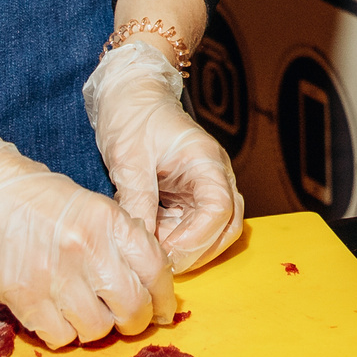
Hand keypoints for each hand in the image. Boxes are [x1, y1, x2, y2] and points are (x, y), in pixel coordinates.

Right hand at [0, 116, 174, 346]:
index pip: (156, 270)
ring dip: (95, 329)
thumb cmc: (33, 196)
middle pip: (132, 307)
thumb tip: (147, 279)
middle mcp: (87, 249)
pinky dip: (63, 334)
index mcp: (109, 220)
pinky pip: (59, 336)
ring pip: (97, 329)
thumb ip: (119, 238)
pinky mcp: (24, 297)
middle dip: (134, 321)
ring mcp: (55, 276)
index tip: (163, 311)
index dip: (164, 298)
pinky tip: (57, 317)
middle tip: (125, 320)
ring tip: (85, 314)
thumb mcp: (90, 205)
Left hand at [84, 42, 244, 274]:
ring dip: (187, 248)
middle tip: (160, 263)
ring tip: (151, 251)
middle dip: (197, 251)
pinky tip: (149, 240)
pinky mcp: (189, 196)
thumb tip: (140, 241)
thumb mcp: (129, 157)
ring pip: (213, 231)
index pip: (220, 209)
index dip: (196, 239)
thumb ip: (137, 199)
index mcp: (206, 161)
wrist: (130, 93)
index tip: (165, 253)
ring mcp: (203, 187)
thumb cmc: (133, 115)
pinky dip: (175, 240)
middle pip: (227, 226)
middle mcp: (213, 176)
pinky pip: (192, 227)